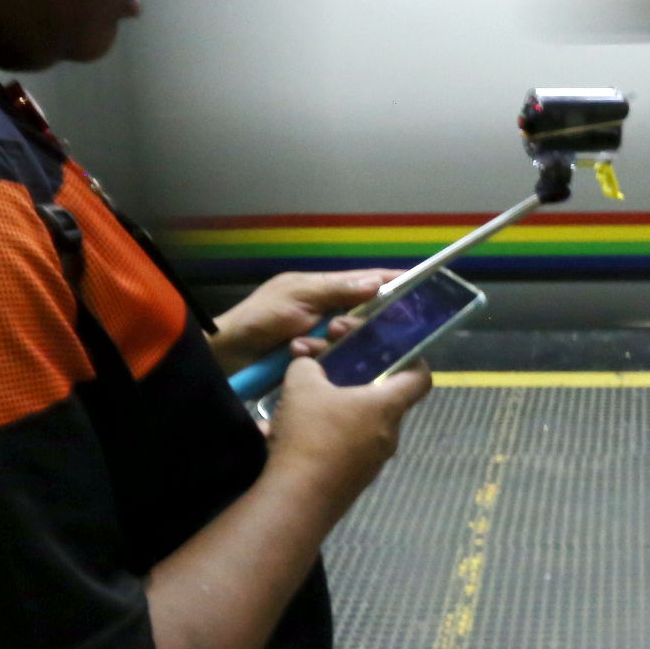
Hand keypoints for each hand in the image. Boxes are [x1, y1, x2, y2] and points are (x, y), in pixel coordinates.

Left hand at [209, 269, 398, 373]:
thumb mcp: (297, 296)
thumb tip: (375, 283)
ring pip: (353, 341)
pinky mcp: (317, 362)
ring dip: (339, 346)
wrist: (228, 356)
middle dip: (362, 325)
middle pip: (365, 315)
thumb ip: (336, 290)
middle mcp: (326, 311)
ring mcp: (321, 337)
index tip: (421, 285)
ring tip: (314, 347)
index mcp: (322, 288)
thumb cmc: (260, 319)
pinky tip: (322, 366)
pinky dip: (331, 363)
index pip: (366, 281)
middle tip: (341, 331)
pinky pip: (338, 362)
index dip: (393, 283)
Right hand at [262, 353, 431, 507]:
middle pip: (381, 396)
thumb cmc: (309, 435)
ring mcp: (372, 461)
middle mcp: (388, 434)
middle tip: (320, 360)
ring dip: (333, 402)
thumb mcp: (301, 384)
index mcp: (387, 407)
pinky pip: (344, 443)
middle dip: (351, 373)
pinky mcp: (353, 479)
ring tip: (299, 393)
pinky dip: (323, 430)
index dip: (412, 357)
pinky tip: (288, 427)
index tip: (389, 347)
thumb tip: (309, 366)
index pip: (420, 377)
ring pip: (359, 420)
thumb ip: (308, 365)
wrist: (296, 501)